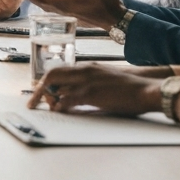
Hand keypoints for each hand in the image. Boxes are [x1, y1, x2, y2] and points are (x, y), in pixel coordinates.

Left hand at [27, 63, 163, 114]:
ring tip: (48, 110)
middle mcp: (84, 70)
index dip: (47, 82)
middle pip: (52, 75)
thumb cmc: (129, 89)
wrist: (146, 89)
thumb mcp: (106, 81)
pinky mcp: (90, 93)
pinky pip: (66, 100)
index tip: (41, 93)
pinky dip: (59, 107)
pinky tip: (59, 113)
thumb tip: (74, 99)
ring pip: (56, 87)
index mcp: (88, 66)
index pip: (59, 70)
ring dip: (49, 100)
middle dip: (40, 89)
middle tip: (33, 103)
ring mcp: (86, 81)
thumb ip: (90, 86)